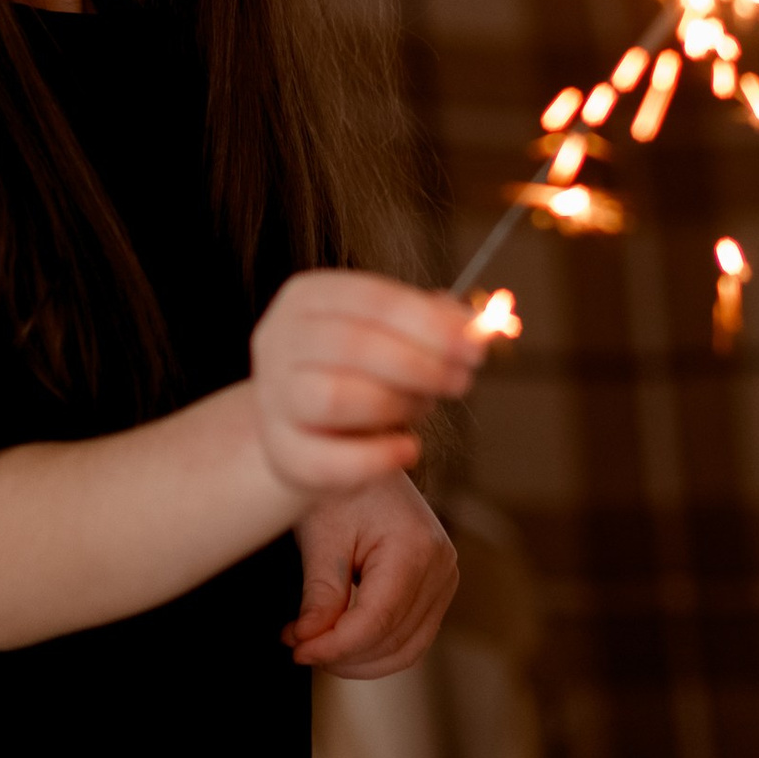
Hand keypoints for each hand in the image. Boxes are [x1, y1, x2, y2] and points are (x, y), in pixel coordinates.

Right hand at [247, 267, 484, 507]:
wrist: (306, 431)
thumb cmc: (359, 373)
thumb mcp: (394, 336)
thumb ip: (437, 325)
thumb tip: (484, 324)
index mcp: (308, 298)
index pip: (372, 299)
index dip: (429, 323)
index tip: (475, 346)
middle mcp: (280, 340)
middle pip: (352, 346)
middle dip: (420, 365)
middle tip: (460, 381)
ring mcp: (274, 398)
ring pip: (335, 397)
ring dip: (395, 404)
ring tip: (421, 407)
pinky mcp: (281, 452)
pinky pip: (330, 459)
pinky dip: (379, 458)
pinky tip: (407, 450)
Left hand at [286, 476, 460, 678]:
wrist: (366, 453)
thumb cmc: (342, 486)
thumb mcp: (322, 535)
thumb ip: (320, 595)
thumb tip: (308, 645)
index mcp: (416, 547)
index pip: (376, 621)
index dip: (334, 646)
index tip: (297, 651)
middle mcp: (442, 565)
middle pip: (394, 640)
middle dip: (343, 655)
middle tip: (299, 649)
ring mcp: (445, 577)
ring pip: (407, 648)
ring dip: (359, 659)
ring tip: (315, 646)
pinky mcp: (437, 586)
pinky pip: (411, 635)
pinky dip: (375, 647)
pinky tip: (339, 640)